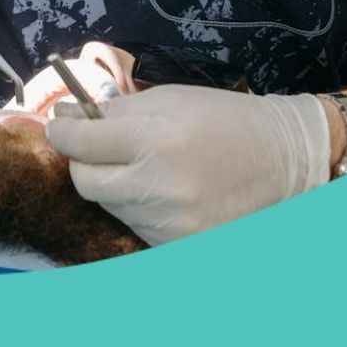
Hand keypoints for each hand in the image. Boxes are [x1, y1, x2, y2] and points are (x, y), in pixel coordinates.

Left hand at [44, 84, 330, 245]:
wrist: (285, 162)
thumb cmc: (225, 120)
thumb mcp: (169, 99)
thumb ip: (114, 111)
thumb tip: (65, 118)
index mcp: (157, 143)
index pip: (79, 143)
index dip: (62, 131)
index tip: (61, 124)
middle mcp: (161, 190)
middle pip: (86, 182)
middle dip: (83, 161)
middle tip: (98, 145)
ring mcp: (171, 225)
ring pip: (110, 205)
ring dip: (114, 184)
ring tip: (145, 165)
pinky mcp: (181, 247)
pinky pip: (136, 226)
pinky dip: (137, 207)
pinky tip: (161, 189)